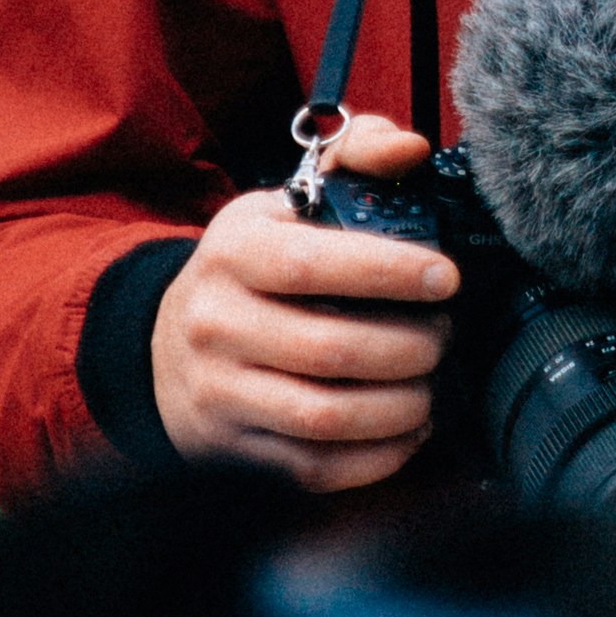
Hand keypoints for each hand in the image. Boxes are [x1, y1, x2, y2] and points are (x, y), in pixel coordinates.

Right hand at [152, 116, 455, 489]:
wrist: (168, 343)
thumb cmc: (256, 265)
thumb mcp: (289, 201)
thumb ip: (356, 158)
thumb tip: (411, 149)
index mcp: (234, 252)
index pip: (311, 264)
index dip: (388, 272)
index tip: (446, 278)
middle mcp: (217, 322)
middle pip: (331, 349)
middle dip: (411, 346)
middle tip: (445, 335)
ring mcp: (220, 392)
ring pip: (326, 415)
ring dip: (402, 405)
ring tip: (433, 383)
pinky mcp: (234, 450)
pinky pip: (317, 467)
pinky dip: (380, 455)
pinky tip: (412, 428)